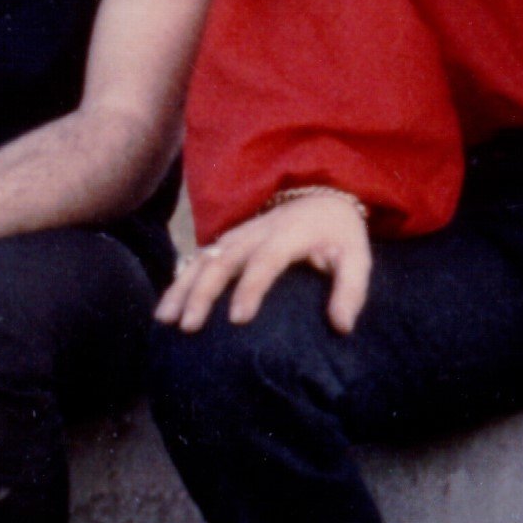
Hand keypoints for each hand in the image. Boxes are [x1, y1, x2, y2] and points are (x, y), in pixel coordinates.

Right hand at [156, 193, 371, 334]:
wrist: (321, 195)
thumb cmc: (339, 233)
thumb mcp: (357, 257)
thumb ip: (351, 290)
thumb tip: (342, 327)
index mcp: (288, 235)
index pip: (266, 261)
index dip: (251, 288)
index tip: (238, 319)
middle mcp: (256, 233)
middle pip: (223, 261)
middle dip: (203, 293)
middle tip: (189, 326)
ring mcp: (237, 235)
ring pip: (202, 260)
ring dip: (182, 288)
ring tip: (165, 320)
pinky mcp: (226, 241)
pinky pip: (197, 260)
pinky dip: (178, 282)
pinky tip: (164, 309)